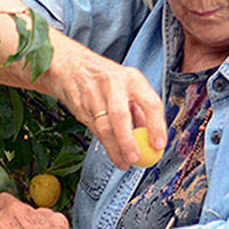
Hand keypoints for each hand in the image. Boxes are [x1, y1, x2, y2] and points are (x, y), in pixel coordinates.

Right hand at [42, 46, 166, 168]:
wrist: (70, 65)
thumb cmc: (106, 78)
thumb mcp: (128, 85)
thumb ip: (139, 110)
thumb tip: (152, 138)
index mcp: (132, 78)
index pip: (150, 102)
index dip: (156, 126)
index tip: (158, 145)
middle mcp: (113, 84)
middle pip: (121, 116)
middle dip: (128, 141)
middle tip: (136, 158)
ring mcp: (93, 94)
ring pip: (104, 127)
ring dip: (115, 149)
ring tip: (124, 163)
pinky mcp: (80, 106)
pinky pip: (94, 129)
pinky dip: (105, 144)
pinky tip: (113, 152)